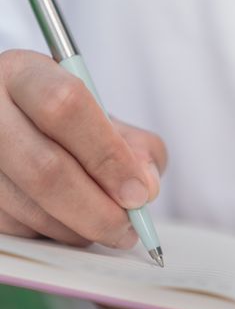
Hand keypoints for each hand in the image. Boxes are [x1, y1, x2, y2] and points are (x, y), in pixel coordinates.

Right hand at [0, 49, 166, 247]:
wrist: (20, 123)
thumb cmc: (71, 122)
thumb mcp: (107, 117)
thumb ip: (138, 148)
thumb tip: (145, 190)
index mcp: (25, 74)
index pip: (65, 107)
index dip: (107, 156)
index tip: (138, 193)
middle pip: (44, 168)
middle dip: (97, 210)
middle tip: (128, 227)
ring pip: (29, 207)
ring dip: (78, 229)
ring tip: (106, 224)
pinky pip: (16, 227)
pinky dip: (55, 234)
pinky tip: (72, 221)